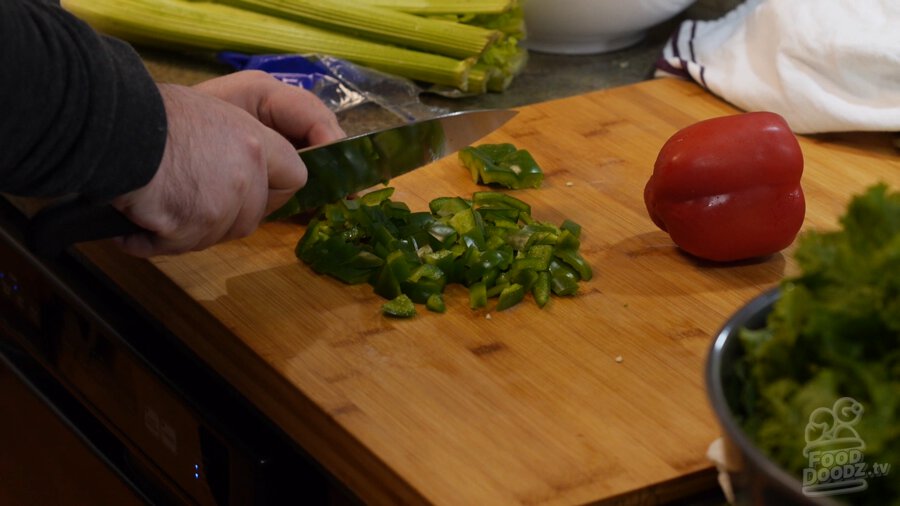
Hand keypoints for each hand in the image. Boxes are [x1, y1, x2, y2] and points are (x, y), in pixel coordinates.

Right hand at [111, 70, 344, 256]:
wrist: (112, 128)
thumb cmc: (150, 115)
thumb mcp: (210, 114)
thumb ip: (234, 146)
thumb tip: (240, 169)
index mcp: (255, 142)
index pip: (294, 177)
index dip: (275, 191)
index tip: (256, 196)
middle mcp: (246, 174)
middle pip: (253, 218)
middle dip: (226, 218)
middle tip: (192, 203)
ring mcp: (221, 204)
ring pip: (217, 236)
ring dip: (190, 231)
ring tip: (158, 208)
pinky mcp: (191, 227)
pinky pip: (178, 246)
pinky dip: (155, 242)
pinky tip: (136, 226)